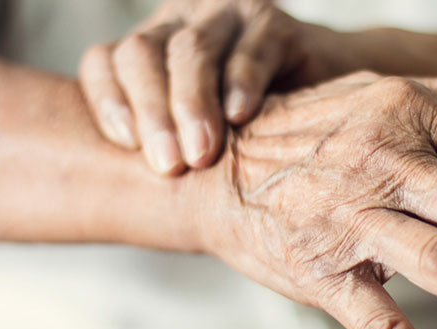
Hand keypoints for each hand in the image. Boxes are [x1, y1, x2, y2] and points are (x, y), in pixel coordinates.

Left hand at [79, 0, 342, 174]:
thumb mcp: (204, 137)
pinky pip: (251, 51)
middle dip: (151, 112)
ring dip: (193, 104)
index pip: (106, 61)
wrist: (330, 100)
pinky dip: (242, 83)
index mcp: (153, 49)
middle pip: (143, 54)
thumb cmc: (255, 129)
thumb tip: (132, 203)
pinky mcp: (275, 25)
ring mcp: (228, 17)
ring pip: (192, 50)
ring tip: (201, 153)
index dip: (106, 100)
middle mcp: (183, 23)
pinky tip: (241, 117)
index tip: (127, 146)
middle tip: (169, 166)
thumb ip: (170, 147)